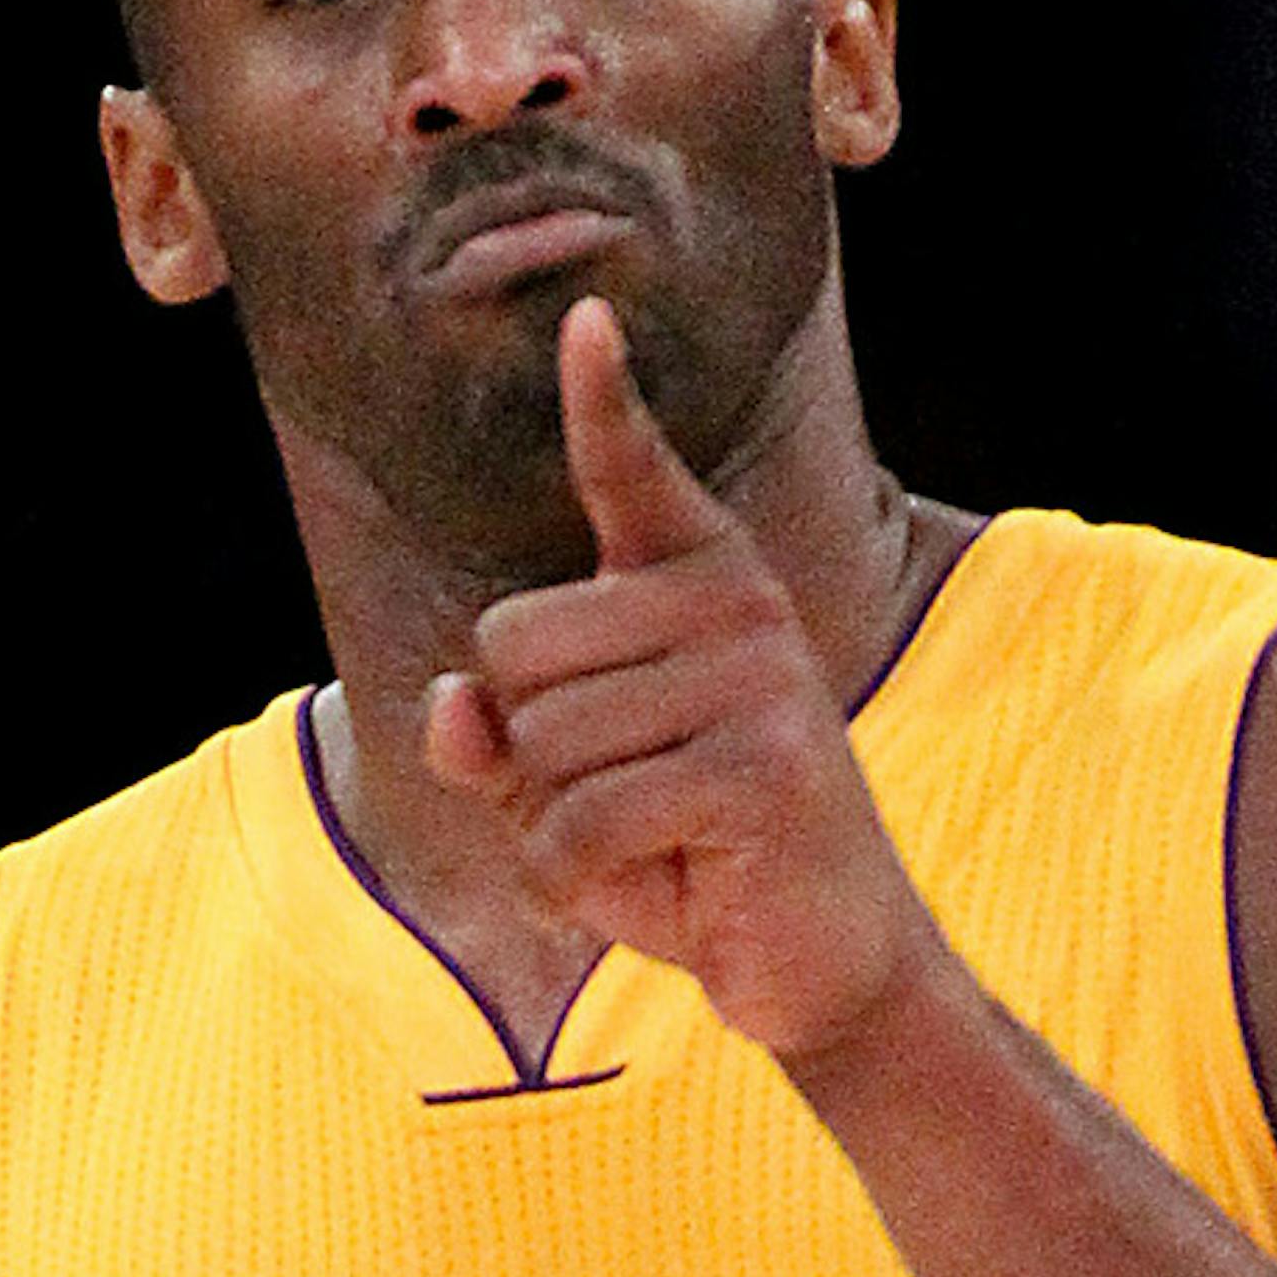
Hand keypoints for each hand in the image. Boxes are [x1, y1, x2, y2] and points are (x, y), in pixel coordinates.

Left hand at [424, 295, 937, 1058]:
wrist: (827, 958)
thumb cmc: (689, 855)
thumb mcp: (570, 792)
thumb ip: (496, 740)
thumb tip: (450, 701)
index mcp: (699, 582)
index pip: (633, 473)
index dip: (603, 401)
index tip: (587, 318)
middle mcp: (734, 604)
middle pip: (510, 643)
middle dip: (528, 753)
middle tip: (625, 801)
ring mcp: (755, 680)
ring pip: (540, 743)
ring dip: (554, 828)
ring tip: (652, 843)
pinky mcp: (758, 769)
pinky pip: (577, 821)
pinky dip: (574, 881)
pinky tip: (658, 887)